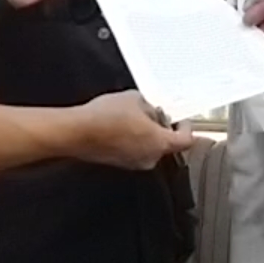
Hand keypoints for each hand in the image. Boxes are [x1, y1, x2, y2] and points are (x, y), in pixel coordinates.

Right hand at [69, 91, 194, 169]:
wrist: (77, 132)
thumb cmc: (105, 118)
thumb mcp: (135, 99)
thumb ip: (149, 107)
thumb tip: (149, 111)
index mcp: (159, 143)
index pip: (185, 141)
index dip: (186, 128)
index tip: (183, 121)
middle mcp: (149, 158)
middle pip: (166, 144)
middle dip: (161, 128)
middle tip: (153, 114)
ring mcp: (133, 163)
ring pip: (148, 148)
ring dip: (145, 134)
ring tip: (132, 117)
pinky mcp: (119, 163)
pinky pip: (133, 151)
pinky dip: (131, 140)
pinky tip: (119, 126)